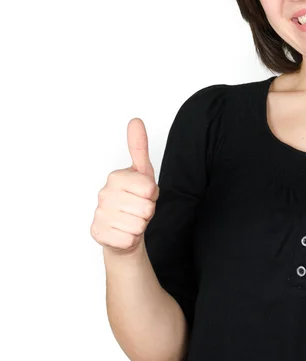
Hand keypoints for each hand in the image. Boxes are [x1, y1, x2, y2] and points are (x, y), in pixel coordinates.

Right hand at [91, 118, 159, 255]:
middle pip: (146, 208)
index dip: (153, 195)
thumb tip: (135, 121)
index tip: (144, 194)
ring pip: (138, 225)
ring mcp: (99, 214)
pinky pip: (129, 239)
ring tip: (131, 219)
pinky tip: (123, 231)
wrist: (122, 228)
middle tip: (138, 209)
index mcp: (116, 177)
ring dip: (140, 225)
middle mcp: (104, 194)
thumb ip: (139, 147)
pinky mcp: (97, 234)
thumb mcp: (143, 173)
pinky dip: (131, 239)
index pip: (150, 189)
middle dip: (147, 211)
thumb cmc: (135, 199)